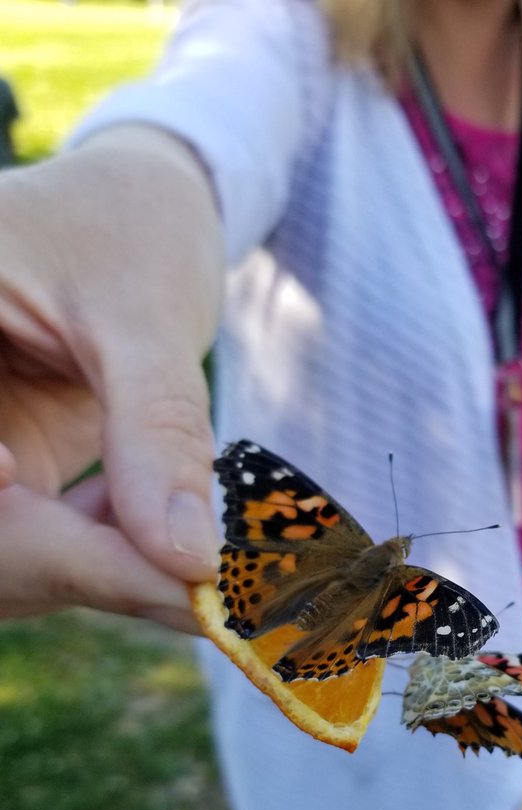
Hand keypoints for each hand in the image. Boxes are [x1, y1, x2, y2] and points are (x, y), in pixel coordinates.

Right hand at [0, 126, 225, 626]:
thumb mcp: (144, 316)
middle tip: (207, 591)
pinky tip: (169, 527)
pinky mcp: (3, 483)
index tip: (160, 576)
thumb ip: (158, 432)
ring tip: (206, 559)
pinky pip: (42, 550)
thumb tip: (191, 562)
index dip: (37, 541)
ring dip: (105, 574)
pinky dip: (112, 556)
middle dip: (86, 572)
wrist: (132, 213)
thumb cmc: (128, 229)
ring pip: (9, 561)